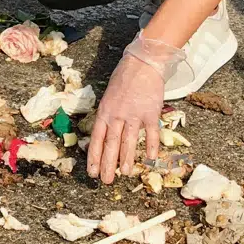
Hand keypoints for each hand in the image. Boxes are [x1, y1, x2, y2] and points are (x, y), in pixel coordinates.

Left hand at [86, 33, 181, 183]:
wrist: (142, 63)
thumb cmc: (123, 79)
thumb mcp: (108, 97)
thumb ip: (107, 116)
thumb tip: (105, 136)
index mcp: (104, 111)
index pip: (96, 138)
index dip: (93, 156)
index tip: (92, 172)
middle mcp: (117, 114)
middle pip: (111, 143)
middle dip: (108, 164)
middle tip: (106, 181)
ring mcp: (134, 114)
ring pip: (129, 141)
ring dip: (126, 159)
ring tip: (124, 174)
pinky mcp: (151, 112)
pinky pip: (151, 133)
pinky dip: (151, 146)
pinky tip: (150, 158)